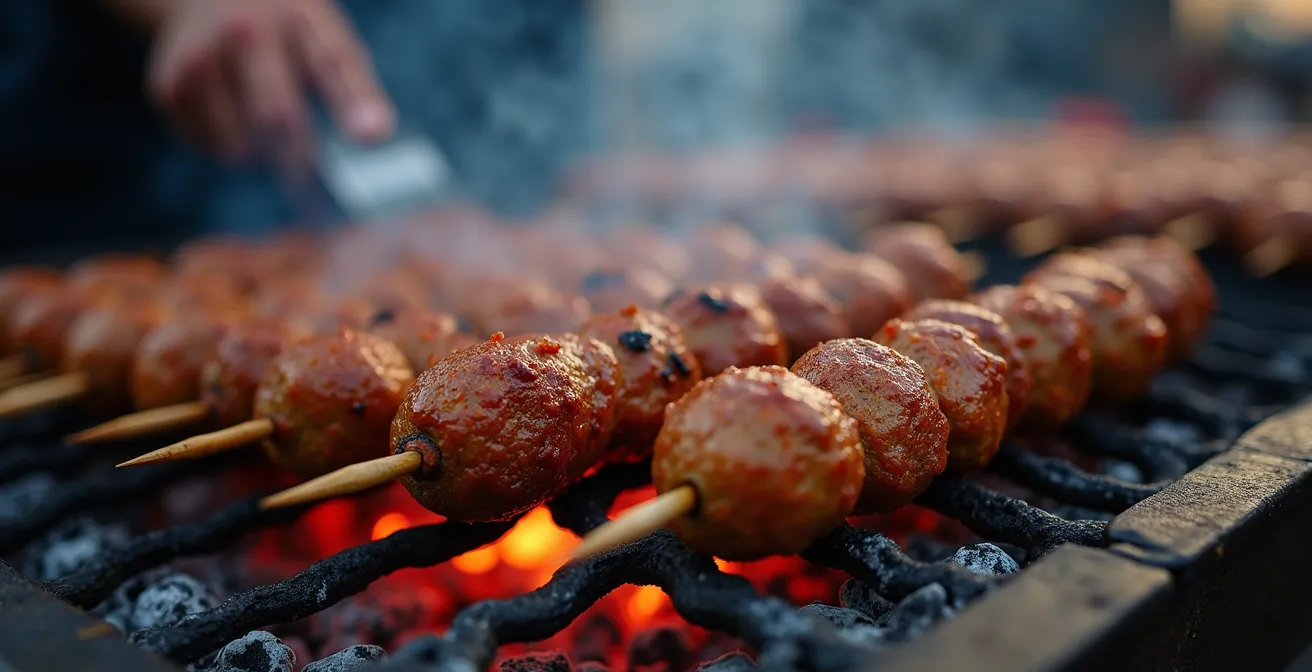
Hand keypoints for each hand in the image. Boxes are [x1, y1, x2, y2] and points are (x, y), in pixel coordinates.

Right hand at [147, 0, 393, 165]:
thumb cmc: (284, 30)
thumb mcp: (326, 39)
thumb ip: (355, 88)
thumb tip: (375, 136)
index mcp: (297, 16)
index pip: (332, 62)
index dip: (353, 102)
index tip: (371, 138)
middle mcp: (243, 32)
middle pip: (279, 117)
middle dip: (301, 161)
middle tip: (311, 186)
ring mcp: (199, 59)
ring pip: (240, 146)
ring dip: (261, 157)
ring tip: (265, 129)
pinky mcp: (166, 86)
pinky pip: (207, 148)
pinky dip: (226, 149)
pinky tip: (230, 117)